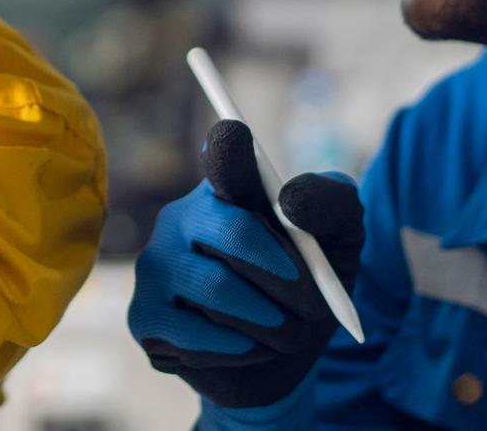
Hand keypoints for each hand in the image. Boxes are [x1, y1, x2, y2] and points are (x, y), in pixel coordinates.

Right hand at [127, 120, 363, 417]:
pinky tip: (249, 349)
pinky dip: (240, 350)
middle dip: (288, 276)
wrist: (289, 354)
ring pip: (217, 289)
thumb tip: (291, 202)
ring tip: (287, 334)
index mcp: (227, 187)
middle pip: (233, 230)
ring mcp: (155, 265)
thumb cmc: (312, 283)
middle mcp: (182, 217)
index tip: (234, 133)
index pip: (223, 154)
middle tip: (315, 305)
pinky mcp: (144, 316)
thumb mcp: (341, 238)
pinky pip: (194, 334)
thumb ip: (330, 203)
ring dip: (271, 322)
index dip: (227, 146)